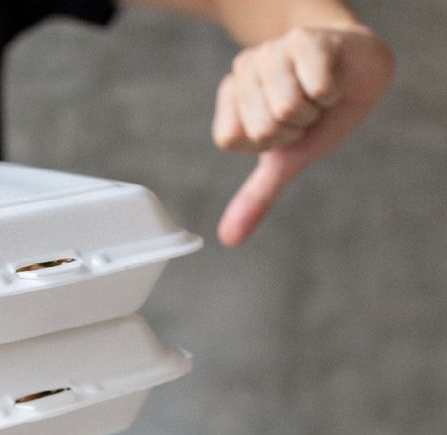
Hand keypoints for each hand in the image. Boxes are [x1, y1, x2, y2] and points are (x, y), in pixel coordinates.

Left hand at [212, 23, 394, 246]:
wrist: (360, 71)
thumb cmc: (319, 113)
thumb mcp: (287, 159)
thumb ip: (256, 197)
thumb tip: (230, 240)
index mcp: (231, 97)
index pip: (231, 140)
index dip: (266, 144)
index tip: (285, 128)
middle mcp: (243, 69)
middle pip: (262, 127)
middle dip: (295, 128)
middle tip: (307, 109)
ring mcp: (270, 51)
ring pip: (287, 108)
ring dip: (315, 108)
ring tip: (318, 93)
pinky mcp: (302, 40)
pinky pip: (315, 87)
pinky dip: (333, 92)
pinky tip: (332, 77)